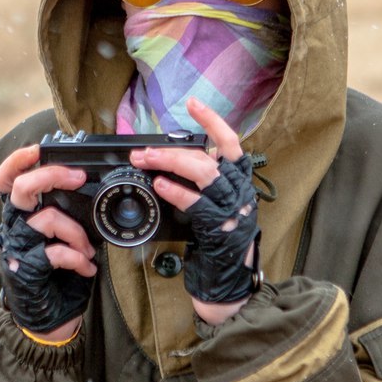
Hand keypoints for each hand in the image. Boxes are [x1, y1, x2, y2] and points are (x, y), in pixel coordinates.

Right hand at [0, 144, 96, 339]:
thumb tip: (90, 193)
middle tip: (78, 177)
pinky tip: (85, 268)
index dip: (18, 160)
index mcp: (22, 216)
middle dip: (51, 175)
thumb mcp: (65, 239)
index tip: (39, 148)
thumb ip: (68, 215)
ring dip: (76, 231)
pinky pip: (54, 252)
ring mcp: (18, 249)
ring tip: (87, 249)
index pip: (7, 180)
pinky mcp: (26, 270)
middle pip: (22, 188)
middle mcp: (14, 228)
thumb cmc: (58, 277)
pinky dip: (77, 258)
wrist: (50, 321)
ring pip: (45, 218)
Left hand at [130, 98, 260, 324]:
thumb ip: (200, 181)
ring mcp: (231, 209)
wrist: (229, 277)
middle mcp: (239, 190)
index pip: (229, 142)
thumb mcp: (215, 203)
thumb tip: (165, 161)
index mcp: (238, 180)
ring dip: (171, 163)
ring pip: (204, 174)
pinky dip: (177, 192)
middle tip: (143, 151)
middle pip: (209, 156)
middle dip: (172, 149)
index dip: (212, 121)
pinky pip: (197, 204)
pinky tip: (160, 186)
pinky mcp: (220, 227)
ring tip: (146, 162)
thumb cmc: (218, 237)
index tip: (193, 104)